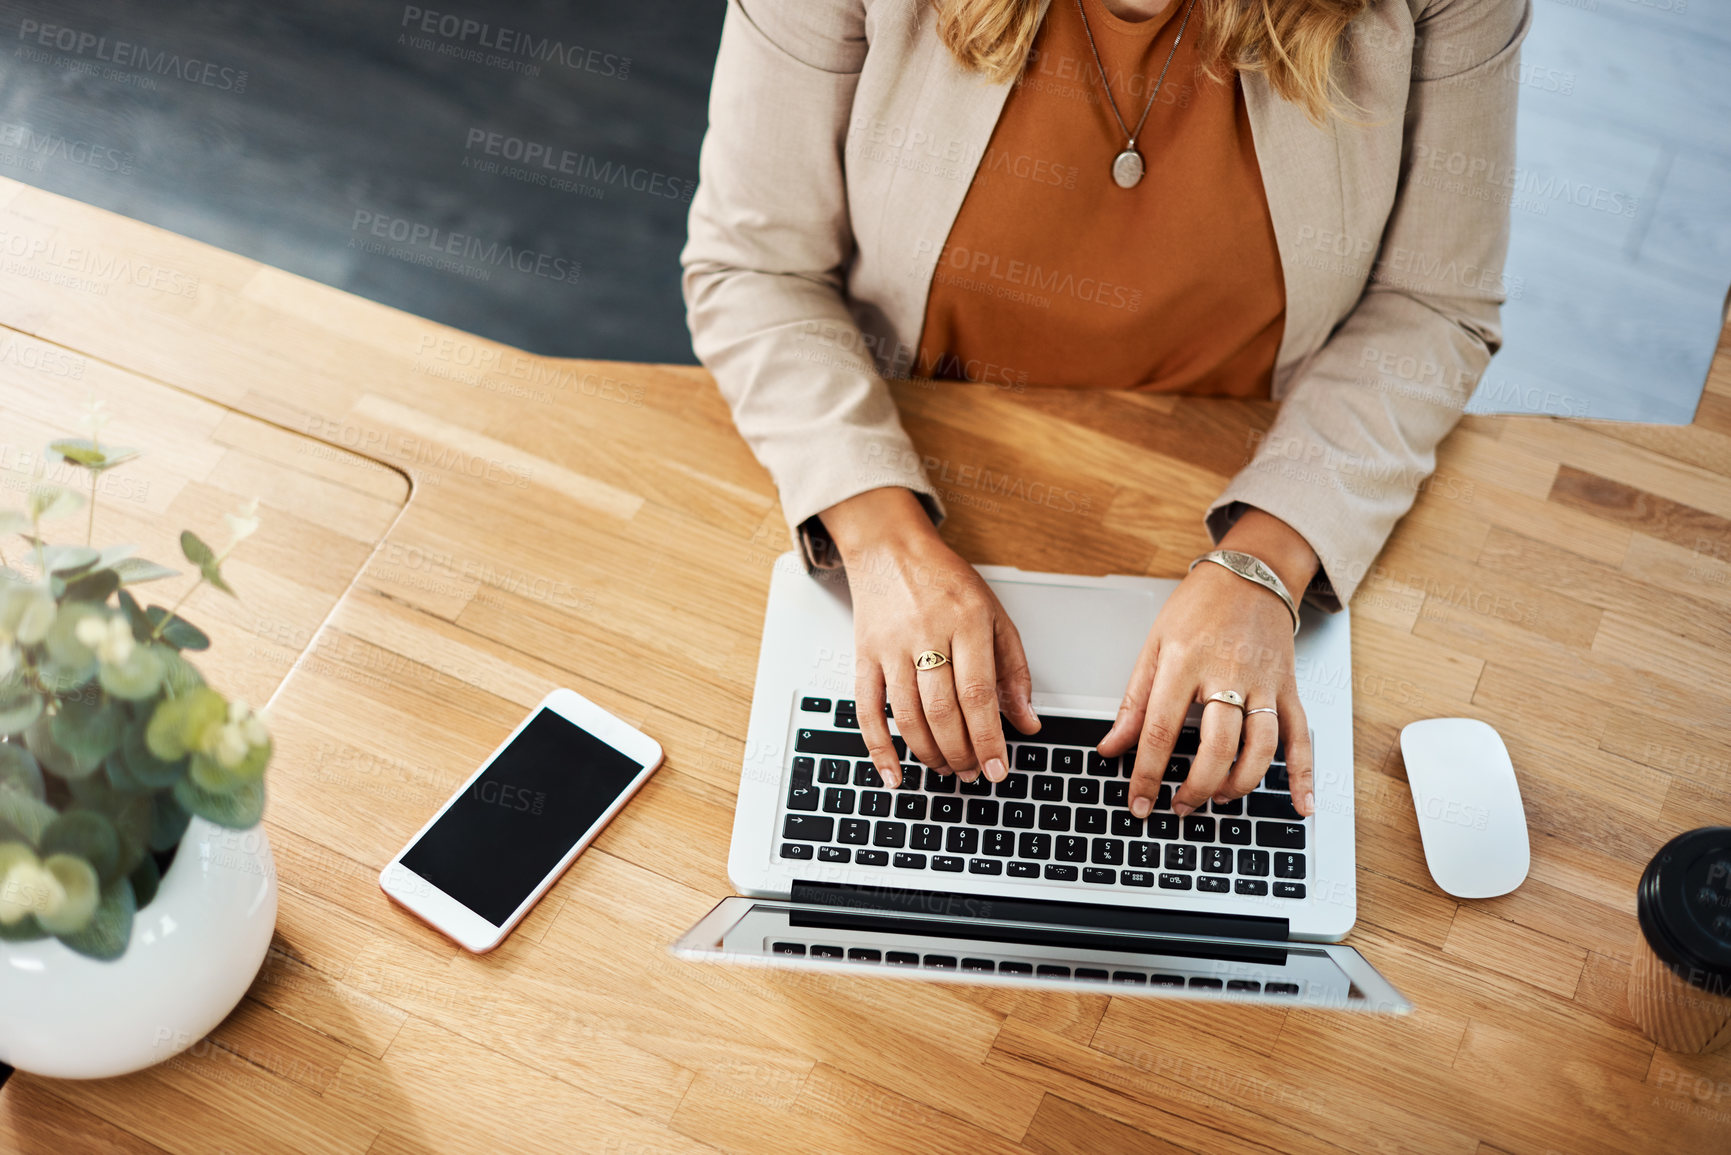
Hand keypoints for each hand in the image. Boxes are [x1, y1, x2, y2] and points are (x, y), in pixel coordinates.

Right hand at [820, 487, 1040, 787]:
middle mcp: (926, 634)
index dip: (988, 738)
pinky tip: (894, 773)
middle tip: (973, 773)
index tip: (999, 769)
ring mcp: (891, 647)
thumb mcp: (994, 616)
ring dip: (929, 753)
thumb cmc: (945, 581)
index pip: (978, 693)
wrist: (890, 549)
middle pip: (942, 710)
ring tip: (946, 769)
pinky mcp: (864, 655)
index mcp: (967, 622)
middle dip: (960, 753)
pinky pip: (867, 709)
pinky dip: (879, 748)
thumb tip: (1028, 723)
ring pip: (908, 715)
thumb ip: (1014, 670)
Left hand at [1098, 510, 1320, 820]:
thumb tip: (1110, 747)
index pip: (1160, 730)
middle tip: (1180, 806)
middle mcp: (1226, 674)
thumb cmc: (1198, 607)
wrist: (1250, 573)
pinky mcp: (1288, 688)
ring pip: (1260, 747)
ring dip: (1240, 783)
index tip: (1138, 803)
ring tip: (1218, 798)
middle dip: (1196, 786)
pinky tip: (1300, 804)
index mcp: (1184, 662)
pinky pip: (1301, 736)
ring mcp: (1263, 683)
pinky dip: (1303, 775)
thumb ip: (1133, 701)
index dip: (1146, 774)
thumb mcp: (1153, 645)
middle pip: (1217, 746)